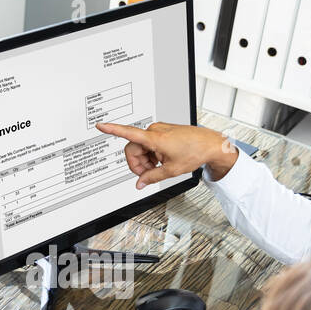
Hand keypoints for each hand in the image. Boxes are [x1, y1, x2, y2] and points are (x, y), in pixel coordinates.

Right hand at [96, 121, 238, 188]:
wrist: (210, 144)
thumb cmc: (194, 152)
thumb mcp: (171, 170)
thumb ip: (151, 178)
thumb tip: (140, 184)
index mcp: (154, 138)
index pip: (128, 133)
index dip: (112, 130)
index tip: (100, 125)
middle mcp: (154, 131)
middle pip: (133, 149)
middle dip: (137, 164)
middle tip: (147, 175)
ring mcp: (158, 130)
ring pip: (141, 148)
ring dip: (145, 160)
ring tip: (158, 168)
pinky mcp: (162, 132)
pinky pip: (149, 144)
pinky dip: (151, 155)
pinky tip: (161, 161)